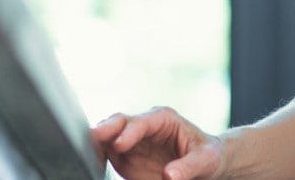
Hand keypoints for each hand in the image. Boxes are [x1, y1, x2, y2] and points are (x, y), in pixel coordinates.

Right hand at [91, 107, 224, 179]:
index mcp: (164, 119)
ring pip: (108, 135)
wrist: (204, 165)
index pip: (143, 122)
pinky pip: (106, 152)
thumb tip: (170, 175)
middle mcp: (144, 126)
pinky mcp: (124, 155)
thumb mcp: (206, 160)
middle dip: (106, 128)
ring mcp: (132, 140)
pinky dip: (96, 155)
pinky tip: (90, 161)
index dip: (130, 131)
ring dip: (96, 141)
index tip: (120, 144)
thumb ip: (189, 166)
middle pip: (119, 122)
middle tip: (94, 137)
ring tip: (86, 151)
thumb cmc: (208, 156)